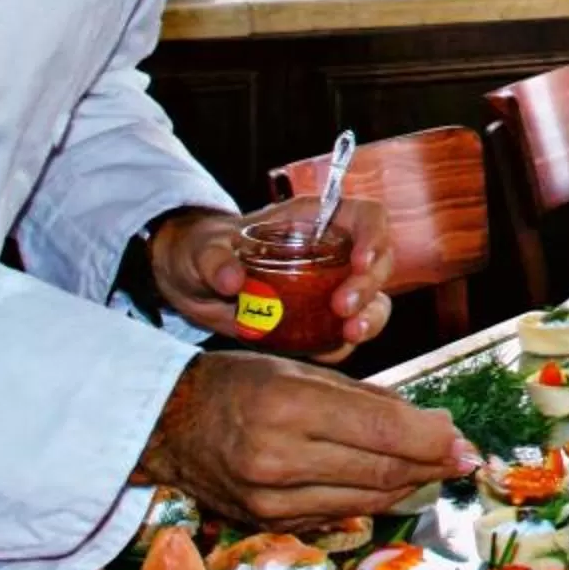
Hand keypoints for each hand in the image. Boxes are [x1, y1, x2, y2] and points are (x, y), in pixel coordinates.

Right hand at [137, 350, 479, 528]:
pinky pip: (337, 513)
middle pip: (381, 470)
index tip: (465, 442)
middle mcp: (279, 460)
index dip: (434, 440)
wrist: (168, 425)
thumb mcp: (301, 372)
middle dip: (431, 465)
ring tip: (433, 468)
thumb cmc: (239, 383)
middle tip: (461, 457)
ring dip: (408, 484)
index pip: (384, 432)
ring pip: (366, 498)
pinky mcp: (267, 522)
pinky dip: (370, 497)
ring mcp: (271, 500)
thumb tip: (433, 424)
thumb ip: (368, 401)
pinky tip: (389, 482)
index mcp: (289, 408)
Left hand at [149, 199, 396, 360]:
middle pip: (378, 262)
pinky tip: (325, 352)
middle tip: (343, 309)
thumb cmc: (202, 250)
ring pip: (373, 301)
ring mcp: (327, 288)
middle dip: (369, 287)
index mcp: (314, 221)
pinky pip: (343, 335)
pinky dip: (341, 346)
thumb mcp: (203, 249)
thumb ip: (215, 259)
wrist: (190, 284)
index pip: (366, 217)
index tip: (359, 263)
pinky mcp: (316, 322)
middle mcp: (331, 252)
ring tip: (349, 335)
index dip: (373, 237)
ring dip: (370, 319)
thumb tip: (232, 280)